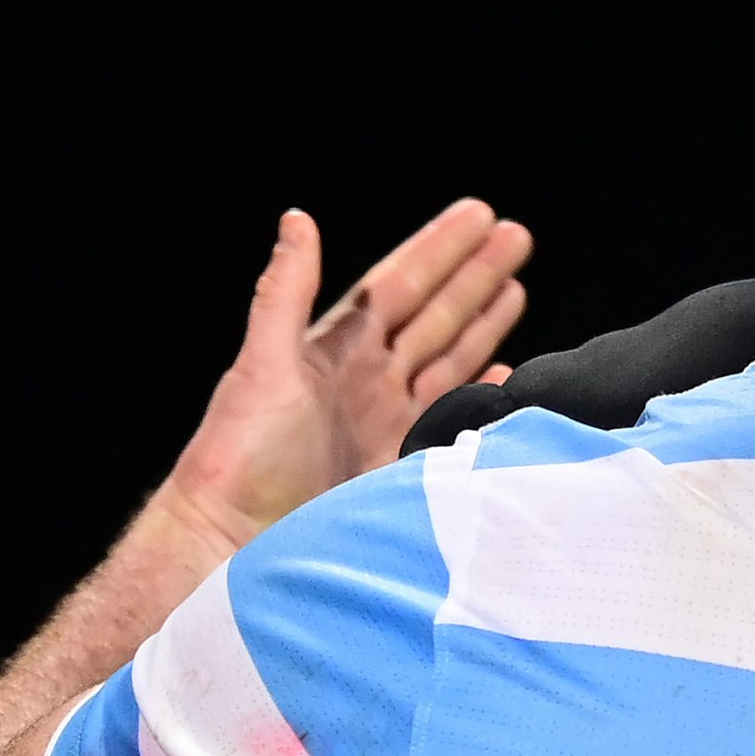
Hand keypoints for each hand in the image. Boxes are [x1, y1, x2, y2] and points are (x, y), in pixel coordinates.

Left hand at [156, 199, 530, 554]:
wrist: (238, 541)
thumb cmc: (241, 454)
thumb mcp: (264, 363)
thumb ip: (285, 293)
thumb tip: (297, 221)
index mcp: (335, 349)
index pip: (398, 285)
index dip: (438, 250)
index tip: (478, 214)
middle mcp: (366, 380)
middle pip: (434, 315)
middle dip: (475, 275)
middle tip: (517, 236)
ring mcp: (386, 422)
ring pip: (449, 358)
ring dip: (484, 322)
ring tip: (517, 288)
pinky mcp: (401, 464)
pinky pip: (453, 417)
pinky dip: (482, 394)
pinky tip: (506, 374)